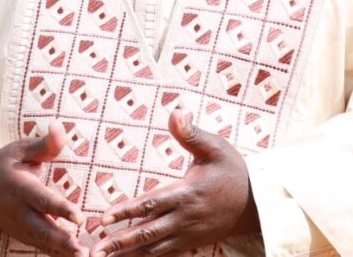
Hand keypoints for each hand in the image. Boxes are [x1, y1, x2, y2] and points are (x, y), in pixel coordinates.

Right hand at [0, 121, 84, 256]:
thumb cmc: (3, 166)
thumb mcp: (19, 149)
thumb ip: (44, 144)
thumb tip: (59, 125)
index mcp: (20, 188)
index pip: (42, 200)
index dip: (61, 208)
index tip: (79, 218)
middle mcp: (20, 211)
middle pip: (43, 229)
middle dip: (63, 241)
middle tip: (83, 251)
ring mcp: (20, 227)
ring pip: (43, 243)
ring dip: (62, 252)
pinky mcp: (23, 236)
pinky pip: (41, 248)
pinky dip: (57, 255)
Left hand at [91, 110, 259, 256]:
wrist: (258, 203)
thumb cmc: (234, 171)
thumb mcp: (215, 147)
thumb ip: (191, 133)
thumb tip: (175, 111)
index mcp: (186, 193)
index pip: (150, 204)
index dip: (126, 211)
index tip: (103, 218)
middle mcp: (184, 217)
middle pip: (146, 232)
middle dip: (118, 242)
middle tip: (94, 251)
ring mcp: (187, 233)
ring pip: (152, 247)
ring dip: (126, 254)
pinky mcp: (191, 242)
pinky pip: (164, 253)